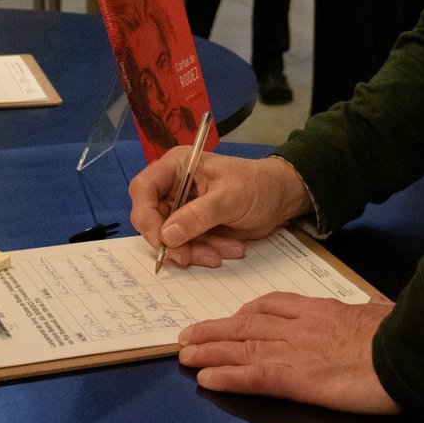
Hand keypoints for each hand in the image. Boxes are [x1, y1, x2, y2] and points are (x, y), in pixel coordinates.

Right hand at [128, 152, 309, 268]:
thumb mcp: (230, 198)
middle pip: (152, 219)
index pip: (143, 189)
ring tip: (226, 250)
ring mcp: (182, 208)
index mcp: (177, 166)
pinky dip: (204, 252)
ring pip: (169, 238)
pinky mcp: (192, 226)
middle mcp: (173, 186)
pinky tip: (229, 249)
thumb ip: (198, 215)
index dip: (146, 216)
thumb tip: (166, 236)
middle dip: (174, 241)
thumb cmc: (257, 186)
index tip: (162, 240)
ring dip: (195, 249)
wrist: (280, 198)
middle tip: (192, 256)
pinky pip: (186, 245)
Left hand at [179, 292, 399, 413]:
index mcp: (322, 310)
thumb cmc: (404, 333)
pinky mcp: (298, 378)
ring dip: (210, 350)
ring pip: (242, 347)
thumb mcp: (381, 314)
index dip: (247, 312)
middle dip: (216, 330)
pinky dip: (227, 376)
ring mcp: (298, 351)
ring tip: (184, 354)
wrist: (410, 350)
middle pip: (248, 324)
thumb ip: (366, 314)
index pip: (275, 305)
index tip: (231, 316)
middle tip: (189, 334)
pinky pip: (253, 376)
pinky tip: (206, 378)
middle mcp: (303, 326)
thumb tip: (372, 312)